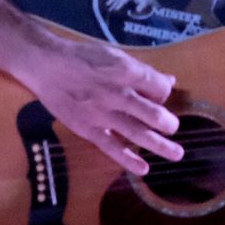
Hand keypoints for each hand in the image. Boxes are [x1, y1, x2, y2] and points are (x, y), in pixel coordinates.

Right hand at [15, 34, 183, 174]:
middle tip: (174, 127)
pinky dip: (128, 159)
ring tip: (177, 154)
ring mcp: (102, 114)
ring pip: (137, 133)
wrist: (47, 65)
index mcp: (126, 71)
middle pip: (153, 113)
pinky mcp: (88, 129)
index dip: (164, 93)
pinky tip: (143, 168)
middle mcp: (117, 94)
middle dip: (169, 123)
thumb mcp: (115, 55)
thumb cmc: (83, 57)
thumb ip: (142, 71)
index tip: (159, 97)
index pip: (159, 88)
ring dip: (160, 145)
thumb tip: (169, 81)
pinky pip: (111, 147)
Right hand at [103, 0, 153, 16]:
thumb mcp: (144, 4)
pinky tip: (107, 3)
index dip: (120, 4)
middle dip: (114, 4)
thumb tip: (137, 10)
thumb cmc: (144, 1)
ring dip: (111, 1)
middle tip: (110, 10)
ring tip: (107, 6)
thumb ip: (141, 7)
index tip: (116, 9)